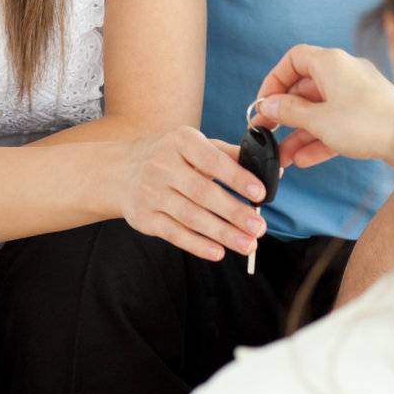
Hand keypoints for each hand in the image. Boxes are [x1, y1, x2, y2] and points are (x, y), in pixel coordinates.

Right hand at [117, 124, 269, 262]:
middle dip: (233, 212)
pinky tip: (218, 252)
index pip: (212, 160)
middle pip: (202, 192)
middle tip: (259, 227)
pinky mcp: (144, 218)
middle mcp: (162, 164)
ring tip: (247, 244)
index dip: (237, 177)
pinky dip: (197, 244)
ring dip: (221, 233)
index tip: (260, 193)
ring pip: (190, 216)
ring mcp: (151, 192)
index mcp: (180, 141)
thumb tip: (272, 170)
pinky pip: (174, 233)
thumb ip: (230, 156)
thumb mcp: (196, 146)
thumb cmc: (172, 158)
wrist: (122, 171)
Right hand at [254, 45, 393, 170]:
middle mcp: (345, 72)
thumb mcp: (318, 119)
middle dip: (284, 113)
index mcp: (331, 62)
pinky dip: (320, 139)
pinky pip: (337, 123)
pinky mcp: (369, 115)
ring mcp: (358, 94)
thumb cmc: (368, 123)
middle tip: (267, 131)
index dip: (274, 80)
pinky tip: (303, 160)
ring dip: (299, 133)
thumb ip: (289, 112)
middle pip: (305, 88)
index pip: (293, 60)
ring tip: (283, 156)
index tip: (263, 102)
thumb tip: (267, 106)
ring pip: (320, 110)